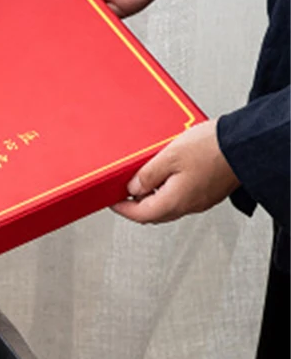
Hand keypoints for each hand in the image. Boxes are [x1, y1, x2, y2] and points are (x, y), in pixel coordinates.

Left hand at [111, 120, 239, 223]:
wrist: (246, 144)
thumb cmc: (212, 148)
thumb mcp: (168, 156)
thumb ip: (147, 175)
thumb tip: (133, 188)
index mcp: (174, 202)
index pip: (139, 215)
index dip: (122, 208)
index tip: (112, 201)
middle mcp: (188, 206)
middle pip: (153, 214)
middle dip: (135, 205)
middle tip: (124, 193)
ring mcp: (200, 201)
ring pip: (168, 206)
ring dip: (153, 198)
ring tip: (143, 182)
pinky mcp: (209, 193)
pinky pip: (182, 198)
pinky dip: (168, 192)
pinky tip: (167, 177)